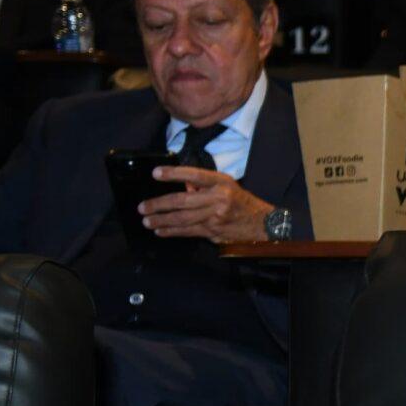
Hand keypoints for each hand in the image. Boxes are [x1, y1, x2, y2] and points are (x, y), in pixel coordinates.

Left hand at [141, 165, 276, 242]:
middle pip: (183, 200)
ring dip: (161, 220)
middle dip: (159, 204)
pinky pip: (188, 231)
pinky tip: (160, 231)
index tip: (155, 173)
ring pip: (182, 218)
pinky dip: (172, 231)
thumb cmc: (243, 203)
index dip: (174, 174)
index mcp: (222, 183)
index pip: (195, 176)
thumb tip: (182, 187)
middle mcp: (219, 198)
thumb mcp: (227, 187)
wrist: (263, 225)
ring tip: (146, 220)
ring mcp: (216, 217)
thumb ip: (204, 186)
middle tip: (142, 207)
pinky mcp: (214, 231)